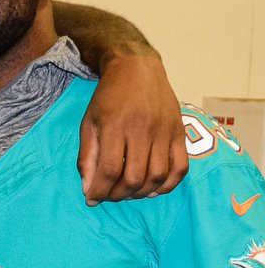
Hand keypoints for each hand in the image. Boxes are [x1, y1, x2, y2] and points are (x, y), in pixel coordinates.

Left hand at [78, 53, 187, 203]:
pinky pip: (181, 168)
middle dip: (118, 195)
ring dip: (141, 193)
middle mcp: (141, 130)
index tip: (92, 199)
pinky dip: (168, 185)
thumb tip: (88, 188)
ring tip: (128, 193)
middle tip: (109, 196)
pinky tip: (153, 189)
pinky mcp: (180, 133)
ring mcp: (164, 132)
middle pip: (134, 178)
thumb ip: (87, 156)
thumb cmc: (108, 97)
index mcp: (114, 126)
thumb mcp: (88, 122)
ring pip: (157, 176)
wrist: (137, 69)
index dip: (100, 191)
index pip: (110, 170)